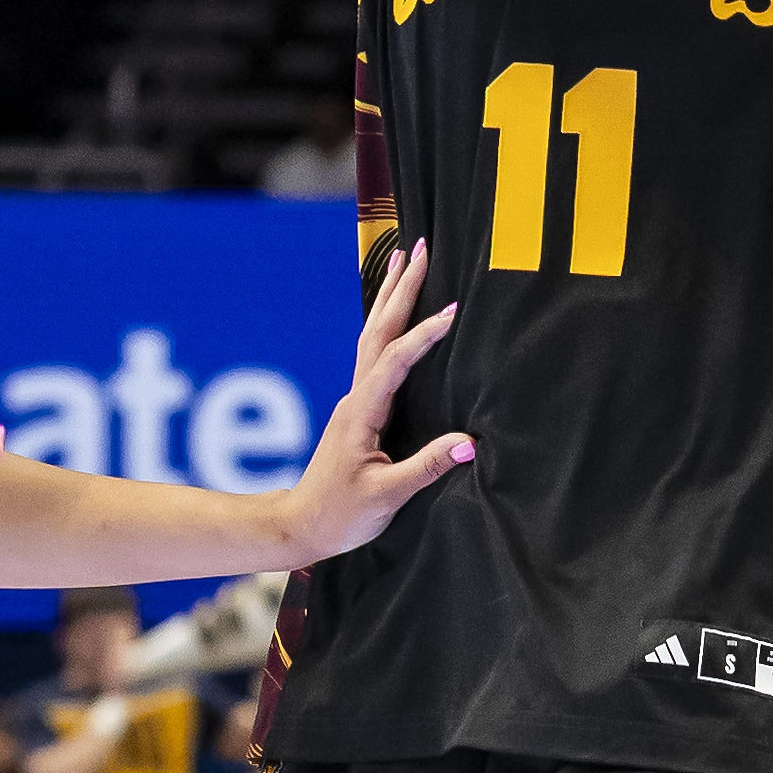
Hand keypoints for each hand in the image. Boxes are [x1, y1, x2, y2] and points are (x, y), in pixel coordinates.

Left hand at [261, 239, 474, 564]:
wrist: (302, 526)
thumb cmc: (341, 515)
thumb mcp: (386, 497)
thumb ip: (426, 468)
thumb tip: (470, 443)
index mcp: (362, 412)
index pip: (395, 362)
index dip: (423, 336)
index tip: (452, 310)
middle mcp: (356, 396)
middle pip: (379, 330)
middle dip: (401, 288)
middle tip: (421, 247)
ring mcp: (356, 399)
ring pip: (374, 336)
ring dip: (392, 297)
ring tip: (407, 260)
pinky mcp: (361, 408)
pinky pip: (376, 353)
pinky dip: (389, 324)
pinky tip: (398, 314)